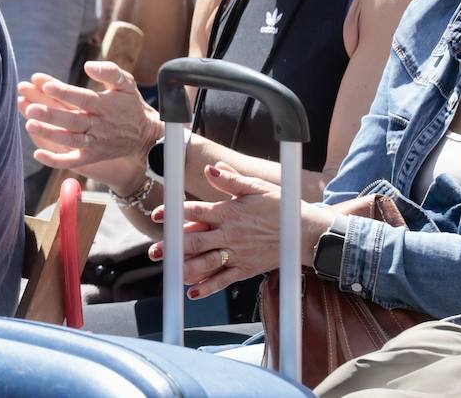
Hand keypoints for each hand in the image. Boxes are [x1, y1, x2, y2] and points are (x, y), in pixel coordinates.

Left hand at [18, 65, 162, 172]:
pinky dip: (56, 160)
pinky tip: (37, 154)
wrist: (145, 135)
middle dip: (51, 115)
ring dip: (50, 134)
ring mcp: (95, 142)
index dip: (65, 92)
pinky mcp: (92, 156)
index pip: (82, 98)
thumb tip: (88, 66)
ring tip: (29, 124)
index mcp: (105, 105)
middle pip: (72, 120)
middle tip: (31, 108)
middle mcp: (99, 125)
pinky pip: (74, 160)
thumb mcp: (126, 83)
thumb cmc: (130, 104)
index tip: (46, 85)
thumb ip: (109, 71)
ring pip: (71, 140)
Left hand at [149, 162, 334, 298]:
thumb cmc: (279, 206)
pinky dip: (208, 287)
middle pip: (195, 241)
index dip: (174, 213)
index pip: (196, 212)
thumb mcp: (256, 187)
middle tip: (155, 251)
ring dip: (185, 268)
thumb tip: (210, 168)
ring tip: (169, 271)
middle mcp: (230, 234)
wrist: (305, 233)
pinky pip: (224, 280)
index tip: (157, 216)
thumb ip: (230, 180)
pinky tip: (192, 292)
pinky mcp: (246, 269)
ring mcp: (237, 254)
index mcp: (229, 212)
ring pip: (206, 263)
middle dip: (173, 247)